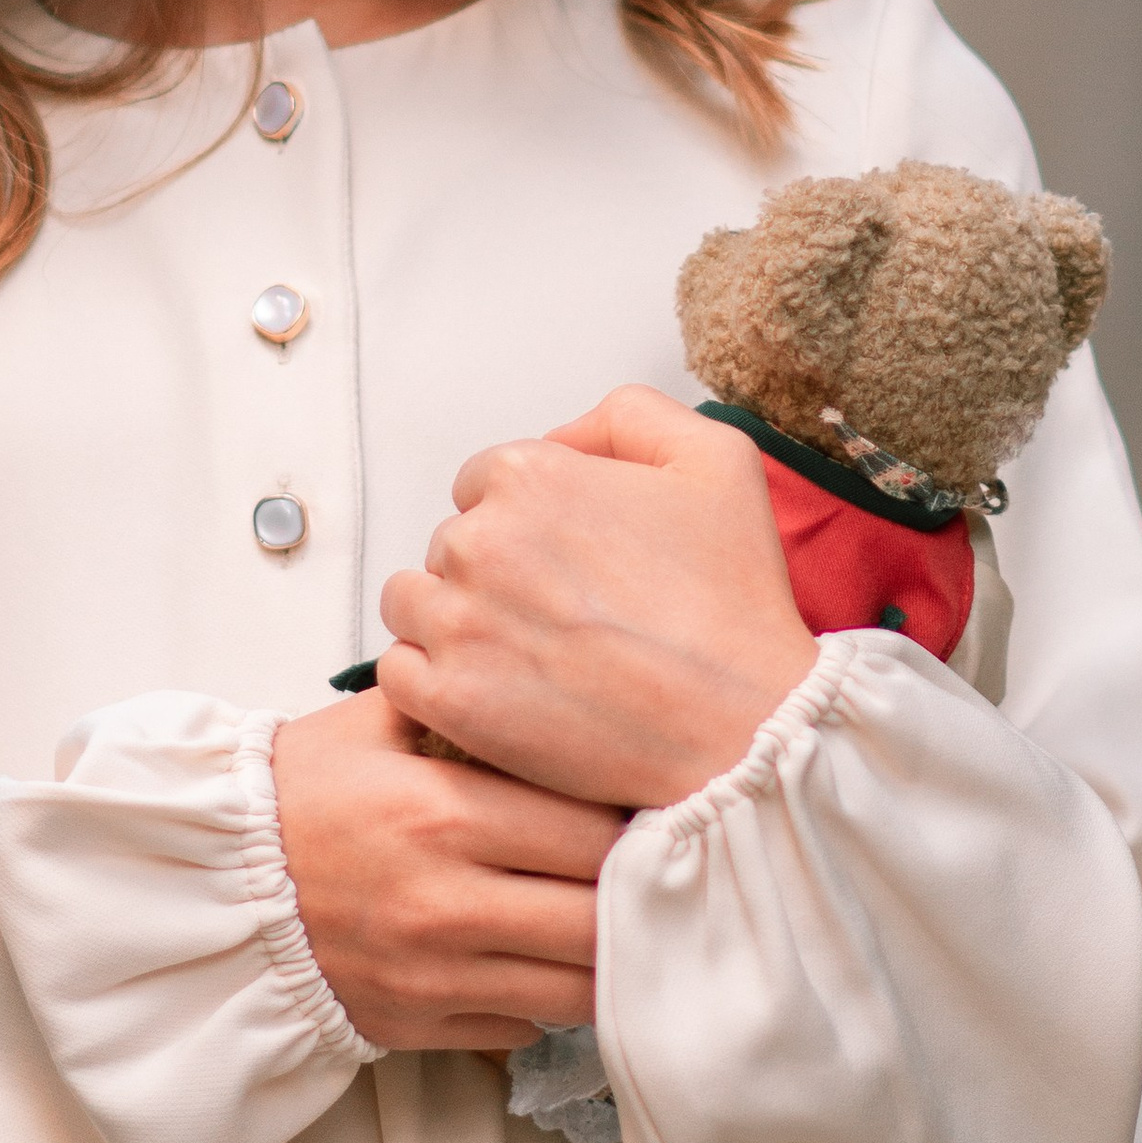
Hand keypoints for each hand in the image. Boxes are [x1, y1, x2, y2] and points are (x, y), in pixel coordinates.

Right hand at [272, 686, 625, 1051]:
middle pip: (597, 920)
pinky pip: (521, 1029)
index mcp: (442, 815)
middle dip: (632, 896)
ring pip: (573, 991)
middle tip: (646, 873)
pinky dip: (542, 1001)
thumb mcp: (380, 720)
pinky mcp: (414, 1024)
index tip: (642, 814)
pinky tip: (537, 960)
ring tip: (607, 921)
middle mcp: (445, 903)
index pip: (591, 834)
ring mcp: (431, 975)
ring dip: (601, 960)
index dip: (631, 824)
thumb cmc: (302, 790)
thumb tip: (569, 701)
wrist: (209, 880)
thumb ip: (473, 704)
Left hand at [376, 388, 816, 812]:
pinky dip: (433, 683)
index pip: (484, 482)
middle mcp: (478, 540)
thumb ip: (630, 416)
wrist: (743, 726)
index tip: (569, 563)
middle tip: (561, 616)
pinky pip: (397, 673)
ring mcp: (456, 623)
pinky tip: (492, 693)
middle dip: (491, 572)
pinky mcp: (447, 699)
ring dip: (451, 622)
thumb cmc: (732, 600)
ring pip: (411, 602)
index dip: (526, 521)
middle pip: (448, 543)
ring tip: (523, 656)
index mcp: (530, 475)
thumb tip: (562, 438)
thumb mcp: (717, 459)